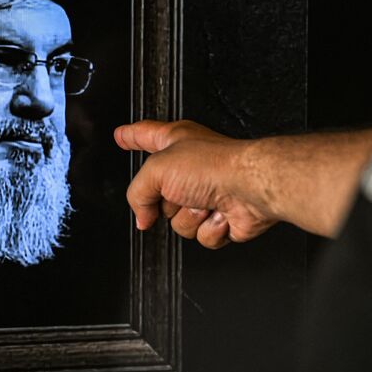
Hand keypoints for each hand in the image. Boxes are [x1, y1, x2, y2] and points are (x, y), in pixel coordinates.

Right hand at [114, 120, 277, 248]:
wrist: (250, 188)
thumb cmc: (214, 166)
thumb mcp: (157, 171)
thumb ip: (138, 194)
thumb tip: (142, 216)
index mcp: (174, 142)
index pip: (144, 136)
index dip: (131, 137)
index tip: (121, 136)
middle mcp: (188, 167)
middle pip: (156, 193)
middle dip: (165, 200)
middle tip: (179, 190)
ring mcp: (204, 193)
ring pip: (177, 221)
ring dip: (190, 216)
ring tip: (205, 201)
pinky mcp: (218, 216)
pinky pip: (199, 235)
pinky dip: (208, 228)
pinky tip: (219, 213)